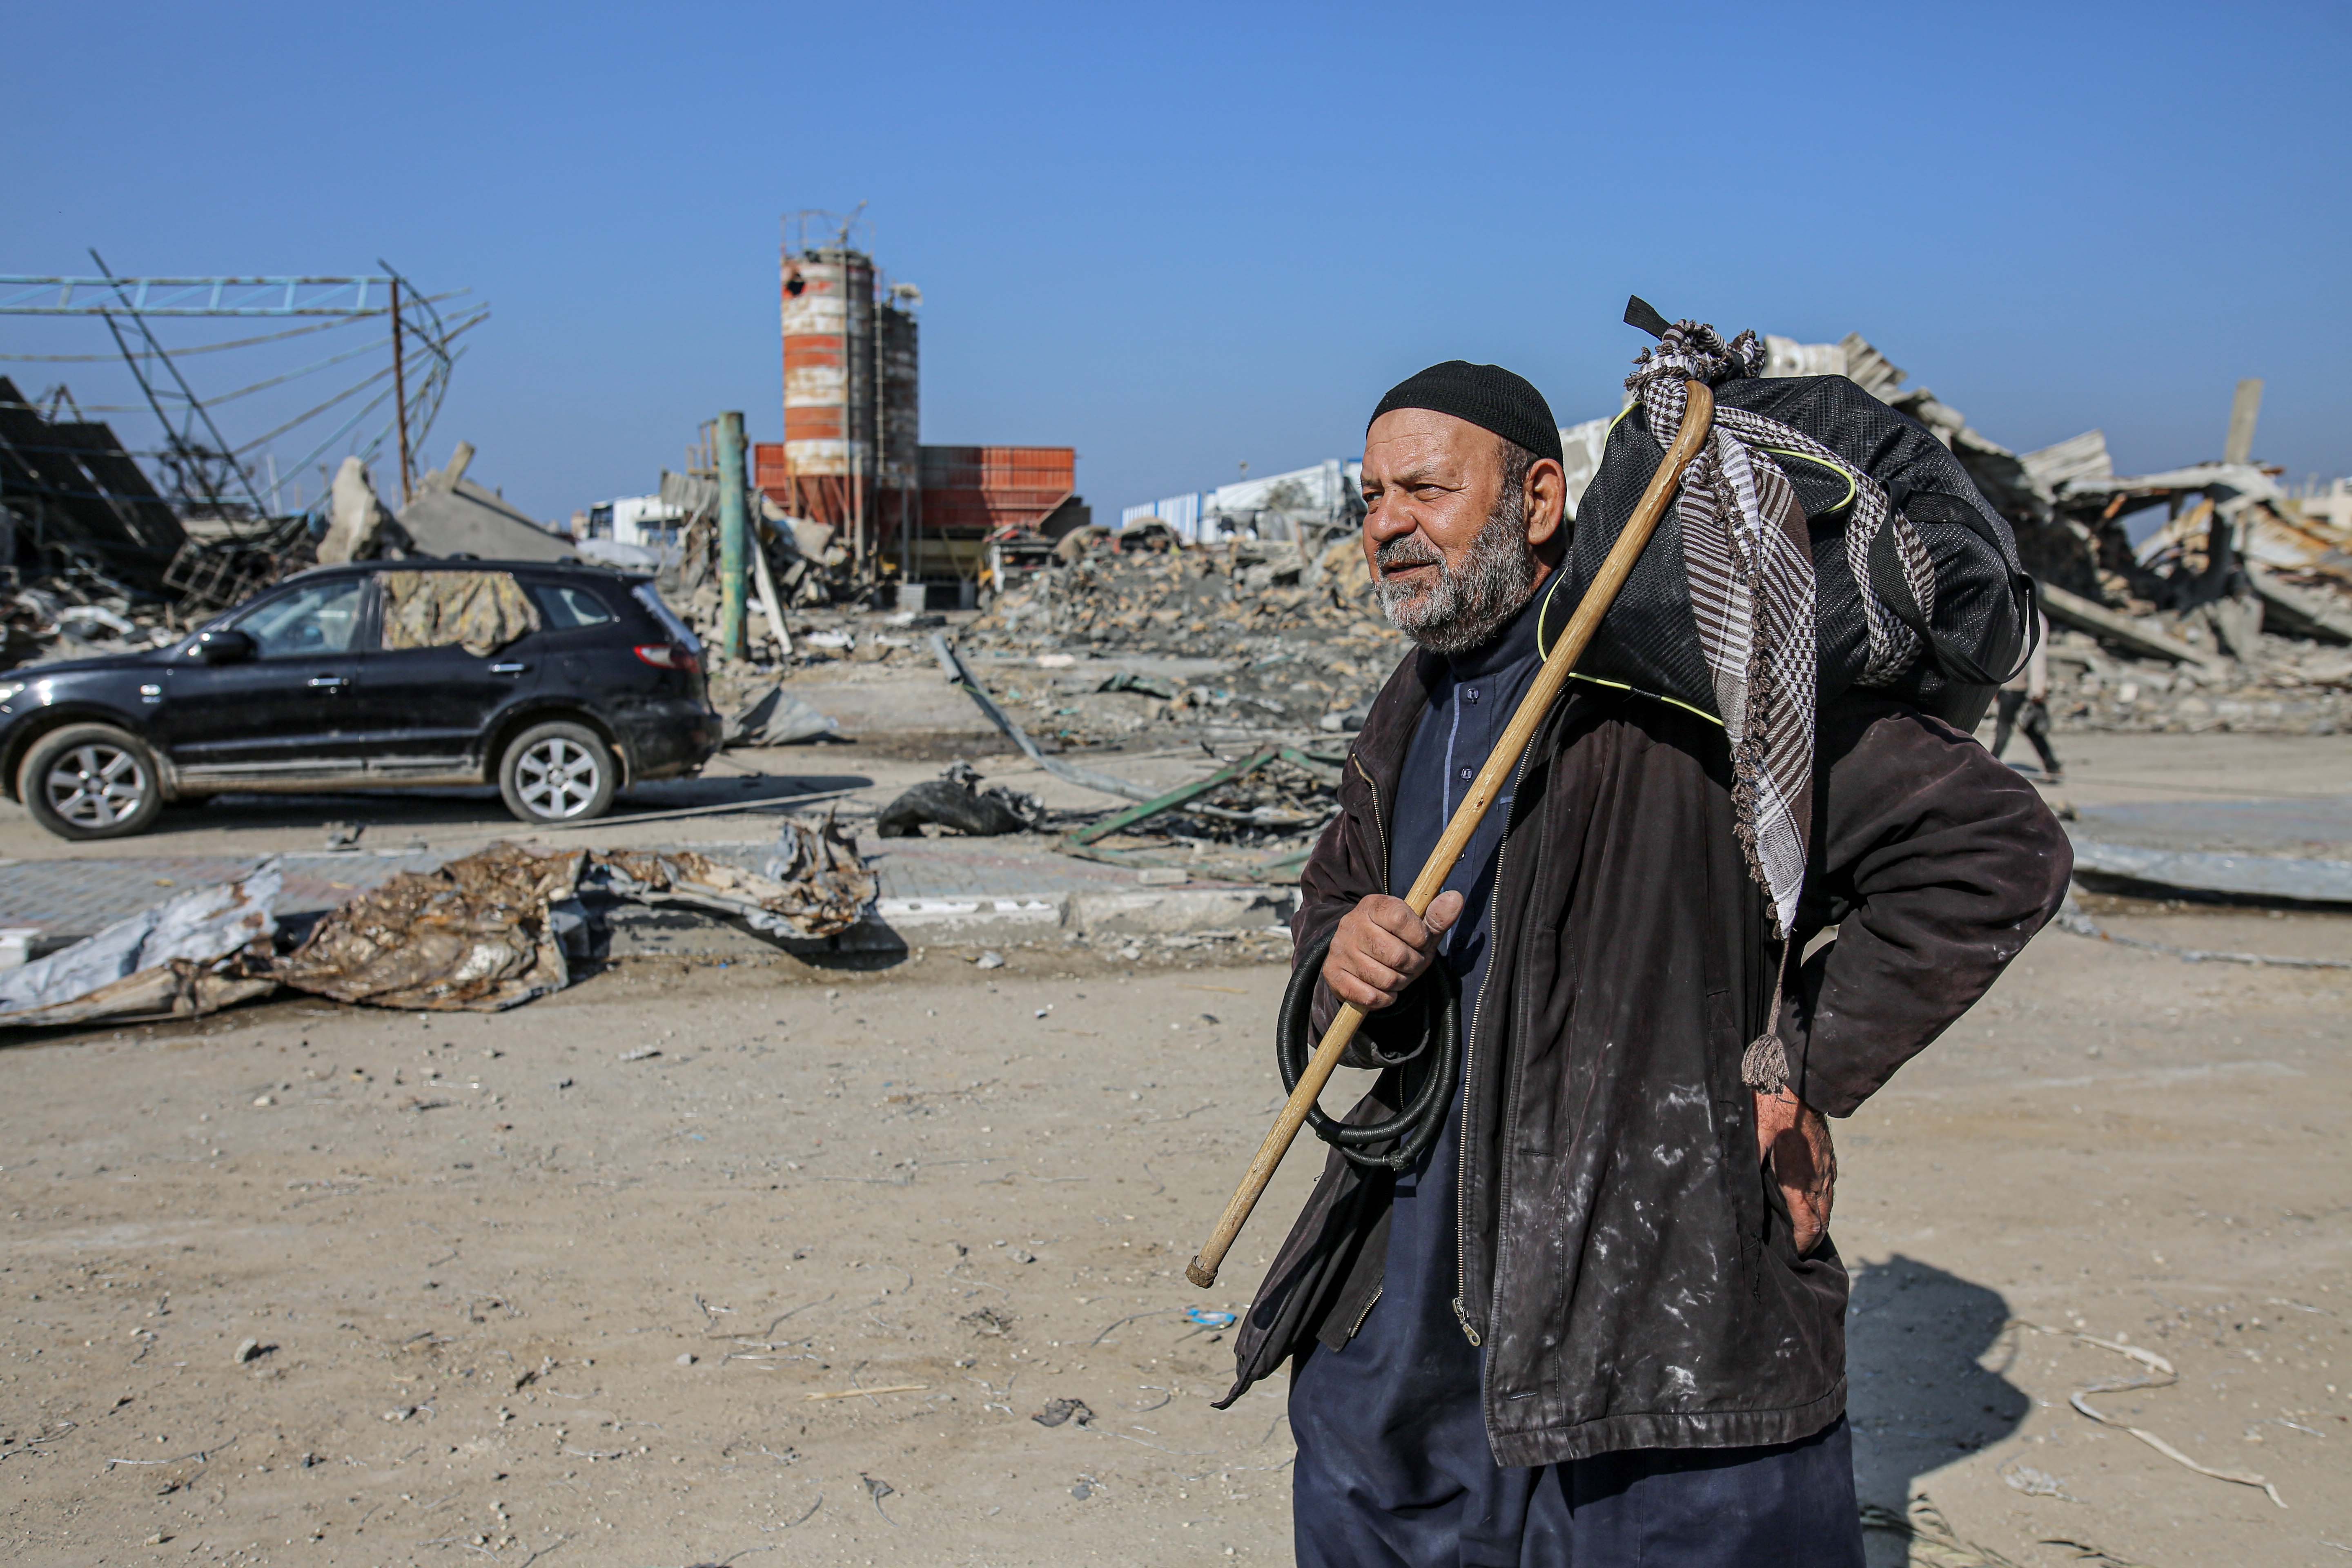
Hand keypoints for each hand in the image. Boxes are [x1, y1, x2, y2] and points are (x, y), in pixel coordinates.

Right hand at [1320, 890, 1465, 1011]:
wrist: (1358, 956)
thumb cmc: (1396, 940)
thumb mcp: (1419, 928)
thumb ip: (1437, 916)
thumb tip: (1456, 897)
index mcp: (1373, 905)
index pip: (1401, 919)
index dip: (1419, 937)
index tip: (1421, 942)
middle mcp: (1351, 924)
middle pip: (1397, 955)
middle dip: (1413, 966)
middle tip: (1411, 964)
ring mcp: (1339, 949)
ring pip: (1385, 979)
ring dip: (1400, 983)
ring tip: (1397, 975)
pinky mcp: (1332, 973)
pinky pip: (1369, 996)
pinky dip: (1384, 999)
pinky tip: (1383, 989)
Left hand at [1754, 1088, 1835, 1253]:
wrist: (1800, 1089)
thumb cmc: (1772, 1114)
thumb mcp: (1753, 1140)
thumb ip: (1748, 1164)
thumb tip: (1736, 1187)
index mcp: (1800, 1183)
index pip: (1809, 1226)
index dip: (1805, 1245)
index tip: (1797, 1255)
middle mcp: (1818, 1180)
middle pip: (1823, 1220)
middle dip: (1814, 1239)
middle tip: (1802, 1250)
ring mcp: (1827, 1169)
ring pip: (1828, 1204)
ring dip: (1820, 1221)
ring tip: (1807, 1232)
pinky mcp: (1829, 1157)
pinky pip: (1829, 1187)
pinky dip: (1823, 1202)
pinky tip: (1813, 1201)